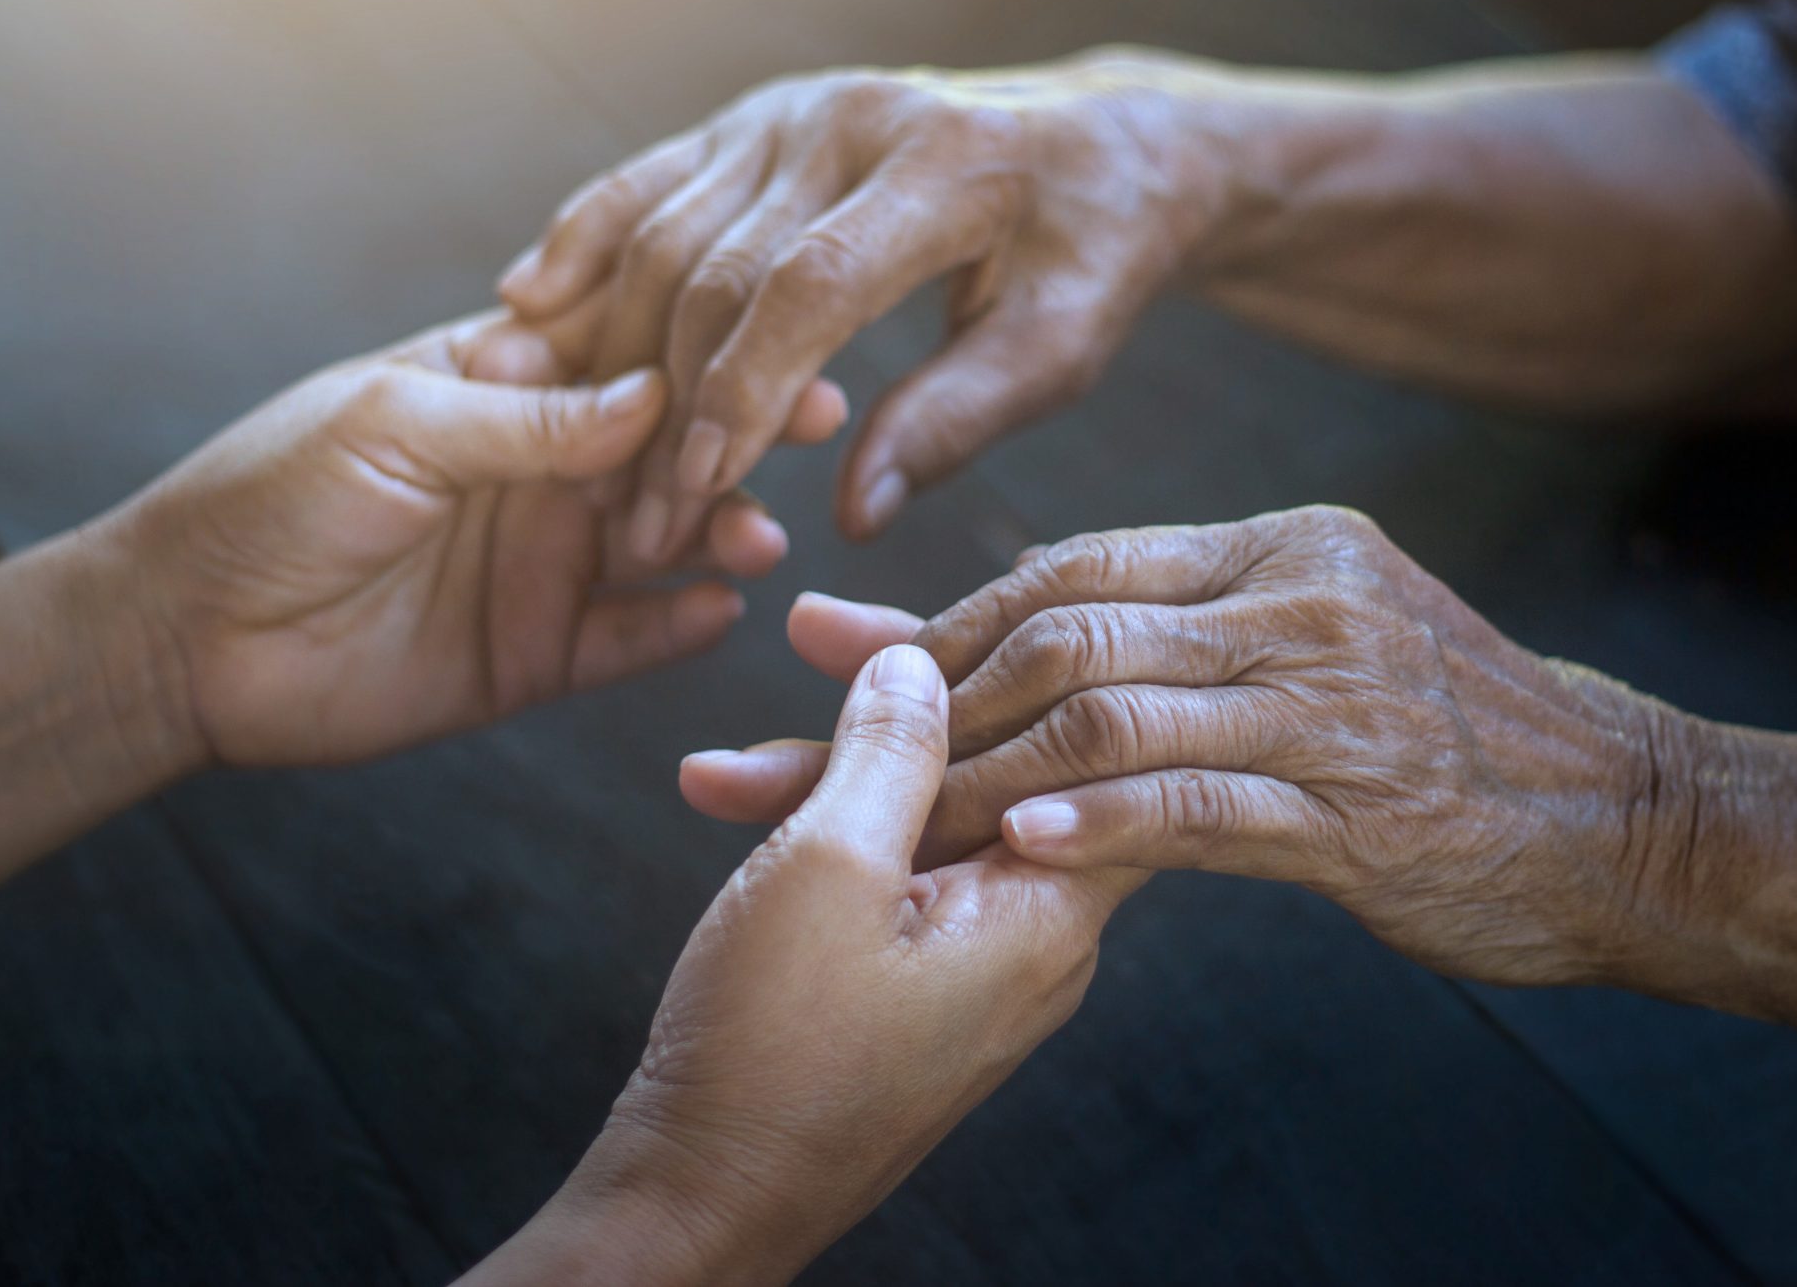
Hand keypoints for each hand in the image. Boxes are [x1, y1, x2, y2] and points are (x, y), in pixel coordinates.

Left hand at [107, 316, 832, 768]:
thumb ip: (529, 418)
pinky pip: (631, 637)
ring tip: (760, 537)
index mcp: (500, 389)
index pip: (624, 356)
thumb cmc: (269, 497)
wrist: (189, 640)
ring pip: (664, 542)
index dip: (702, 349)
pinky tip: (723, 609)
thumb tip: (655, 394)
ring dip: (719, 533)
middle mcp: (538, 473)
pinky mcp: (539, 652)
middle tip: (809, 428)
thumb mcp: (398, 423)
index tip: (780, 342)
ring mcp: (544, 564)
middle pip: (666, 448)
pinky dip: (680, 624)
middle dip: (738, 437)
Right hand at [462, 646, 1144, 1284]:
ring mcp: (981, 970)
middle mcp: (1037, 942)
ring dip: (841, 769)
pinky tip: (741, 792)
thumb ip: (890, 749)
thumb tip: (923, 659)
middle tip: (815, 629)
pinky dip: (831, 834)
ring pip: (935, 822)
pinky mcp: (923, 991)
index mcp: (1048, 913)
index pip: (1094, 750)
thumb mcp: (829, 866)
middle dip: (904, 700)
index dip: (1030, 658)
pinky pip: (899, 879)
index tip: (958, 597)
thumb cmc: (770, 1049)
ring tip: (738, 732)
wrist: (702, 1200)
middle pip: (1006, 773)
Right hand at [477, 51, 1218, 552]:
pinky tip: (531, 301)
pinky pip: (648, 178)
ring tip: (581, 458)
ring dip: (611, 348)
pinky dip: (583, 238)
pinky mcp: (758, 117)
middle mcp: (849, 119)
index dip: (741, 395)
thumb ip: (957, 420)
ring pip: (665, 228)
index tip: (699, 492)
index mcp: (941, 167)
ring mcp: (792, 109)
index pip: (808, 288)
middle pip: (716, 265)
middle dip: (665, 402)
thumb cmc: (1091, 254)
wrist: (1101, 145)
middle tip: (637, 515)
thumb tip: (851, 514)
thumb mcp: (1061, 347)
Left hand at [683, 509, 1705, 987]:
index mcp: (1273, 548)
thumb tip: (1007, 643)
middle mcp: (1295, 601)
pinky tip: (1021, 848)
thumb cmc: (1433, 736)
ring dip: (974, 776)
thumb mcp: (1302, 648)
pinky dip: (1101, 822)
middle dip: (910, 703)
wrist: (1619, 815)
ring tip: (876, 827)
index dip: (935, 618)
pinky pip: (1202, 805)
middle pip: (1058, 636)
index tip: (821, 654)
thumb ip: (1160, 639)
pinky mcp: (1361, 810)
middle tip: (780, 754)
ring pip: (1109, 716)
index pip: (1067, 570)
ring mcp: (1330, 703)